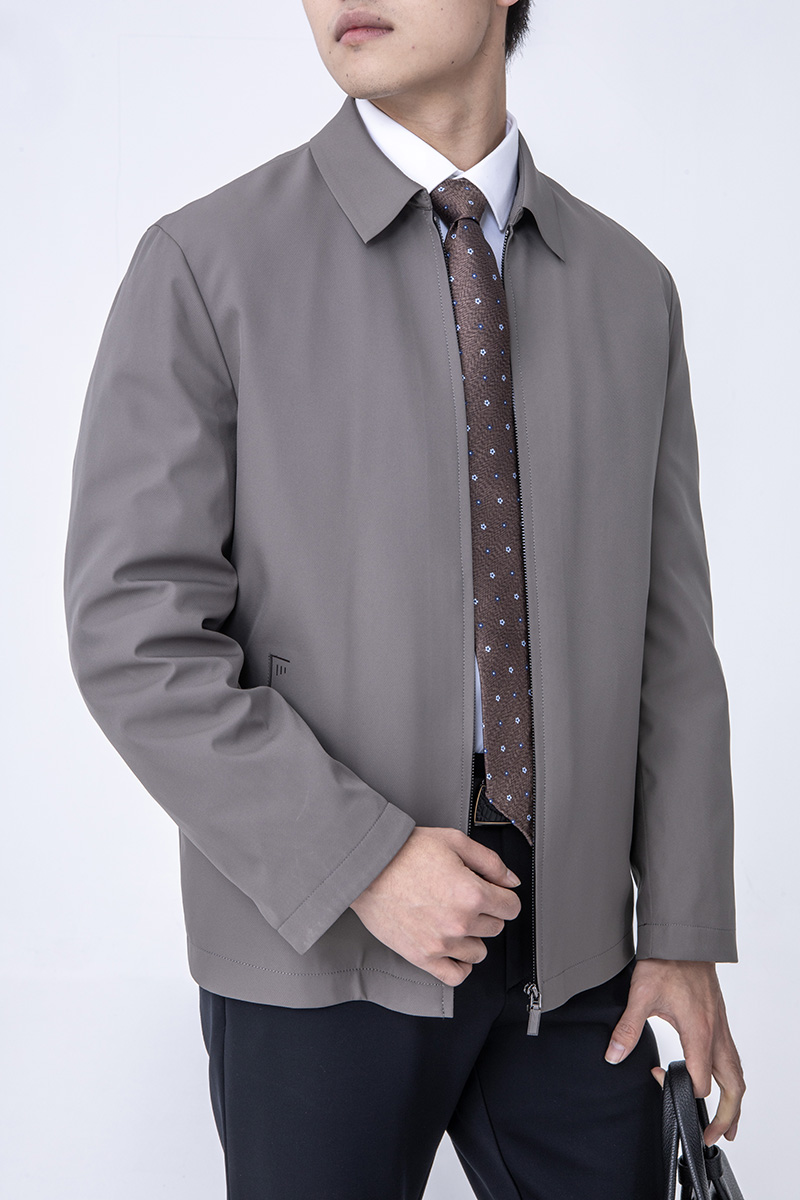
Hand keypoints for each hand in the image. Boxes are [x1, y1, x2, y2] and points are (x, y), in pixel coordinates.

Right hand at [349, 826, 521, 984]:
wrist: (368, 867)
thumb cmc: (406, 852)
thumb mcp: (454, 842)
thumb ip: (490, 862)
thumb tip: (511, 881)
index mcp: (472, 893)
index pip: (511, 907)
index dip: (503, 896)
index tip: (492, 892)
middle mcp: (460, 922)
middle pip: (496, 927)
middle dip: (486, 912)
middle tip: (464, 897)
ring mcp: (441, 944)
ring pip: (479, 951)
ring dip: (473, 937)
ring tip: (454, 919)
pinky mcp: (422, 957)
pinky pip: (456, 975)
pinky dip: (460, 965)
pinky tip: (454, 949)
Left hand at [604, 958, 744, 1144]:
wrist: (683, 937)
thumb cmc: (666, 962)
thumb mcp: (640, 994)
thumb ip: (627, 1028)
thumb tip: (613, 1055)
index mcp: (699, 1032)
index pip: (700, 1082)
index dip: (678, 1088)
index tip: (655, 1076)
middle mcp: (716, 1034)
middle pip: (733, 1087)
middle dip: (727, 1116)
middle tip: (715, 1137)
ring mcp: (721, 1027)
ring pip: (737, 1073)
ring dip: (734, 1100)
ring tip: (727, 1122)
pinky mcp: (719, 1020)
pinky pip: (733, 1057)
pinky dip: (732, 1078)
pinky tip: (721, 1081)